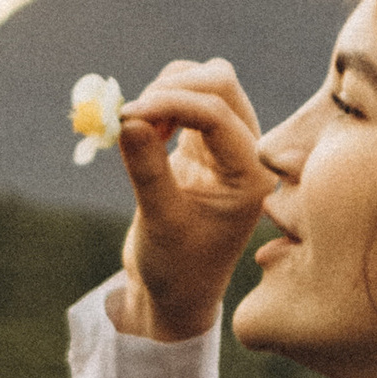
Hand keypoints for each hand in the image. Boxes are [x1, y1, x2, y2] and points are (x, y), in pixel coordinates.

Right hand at [107, 57, 274, 341]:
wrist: (175, 294)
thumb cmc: (176, 270)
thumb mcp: (160, 223)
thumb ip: (147, 170)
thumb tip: (127, 118)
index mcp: (251, 175)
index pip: (216, 112)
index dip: (169, 103)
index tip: (125, 115)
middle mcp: (246, 154)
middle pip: (219, 83)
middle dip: (171, 89)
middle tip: (128, 117)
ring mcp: (225, 147)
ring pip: (203, 85)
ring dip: (163, 92)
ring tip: (132, 128)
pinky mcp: (202, 146)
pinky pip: (184, 102)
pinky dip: (157, 105)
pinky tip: (138, 134)